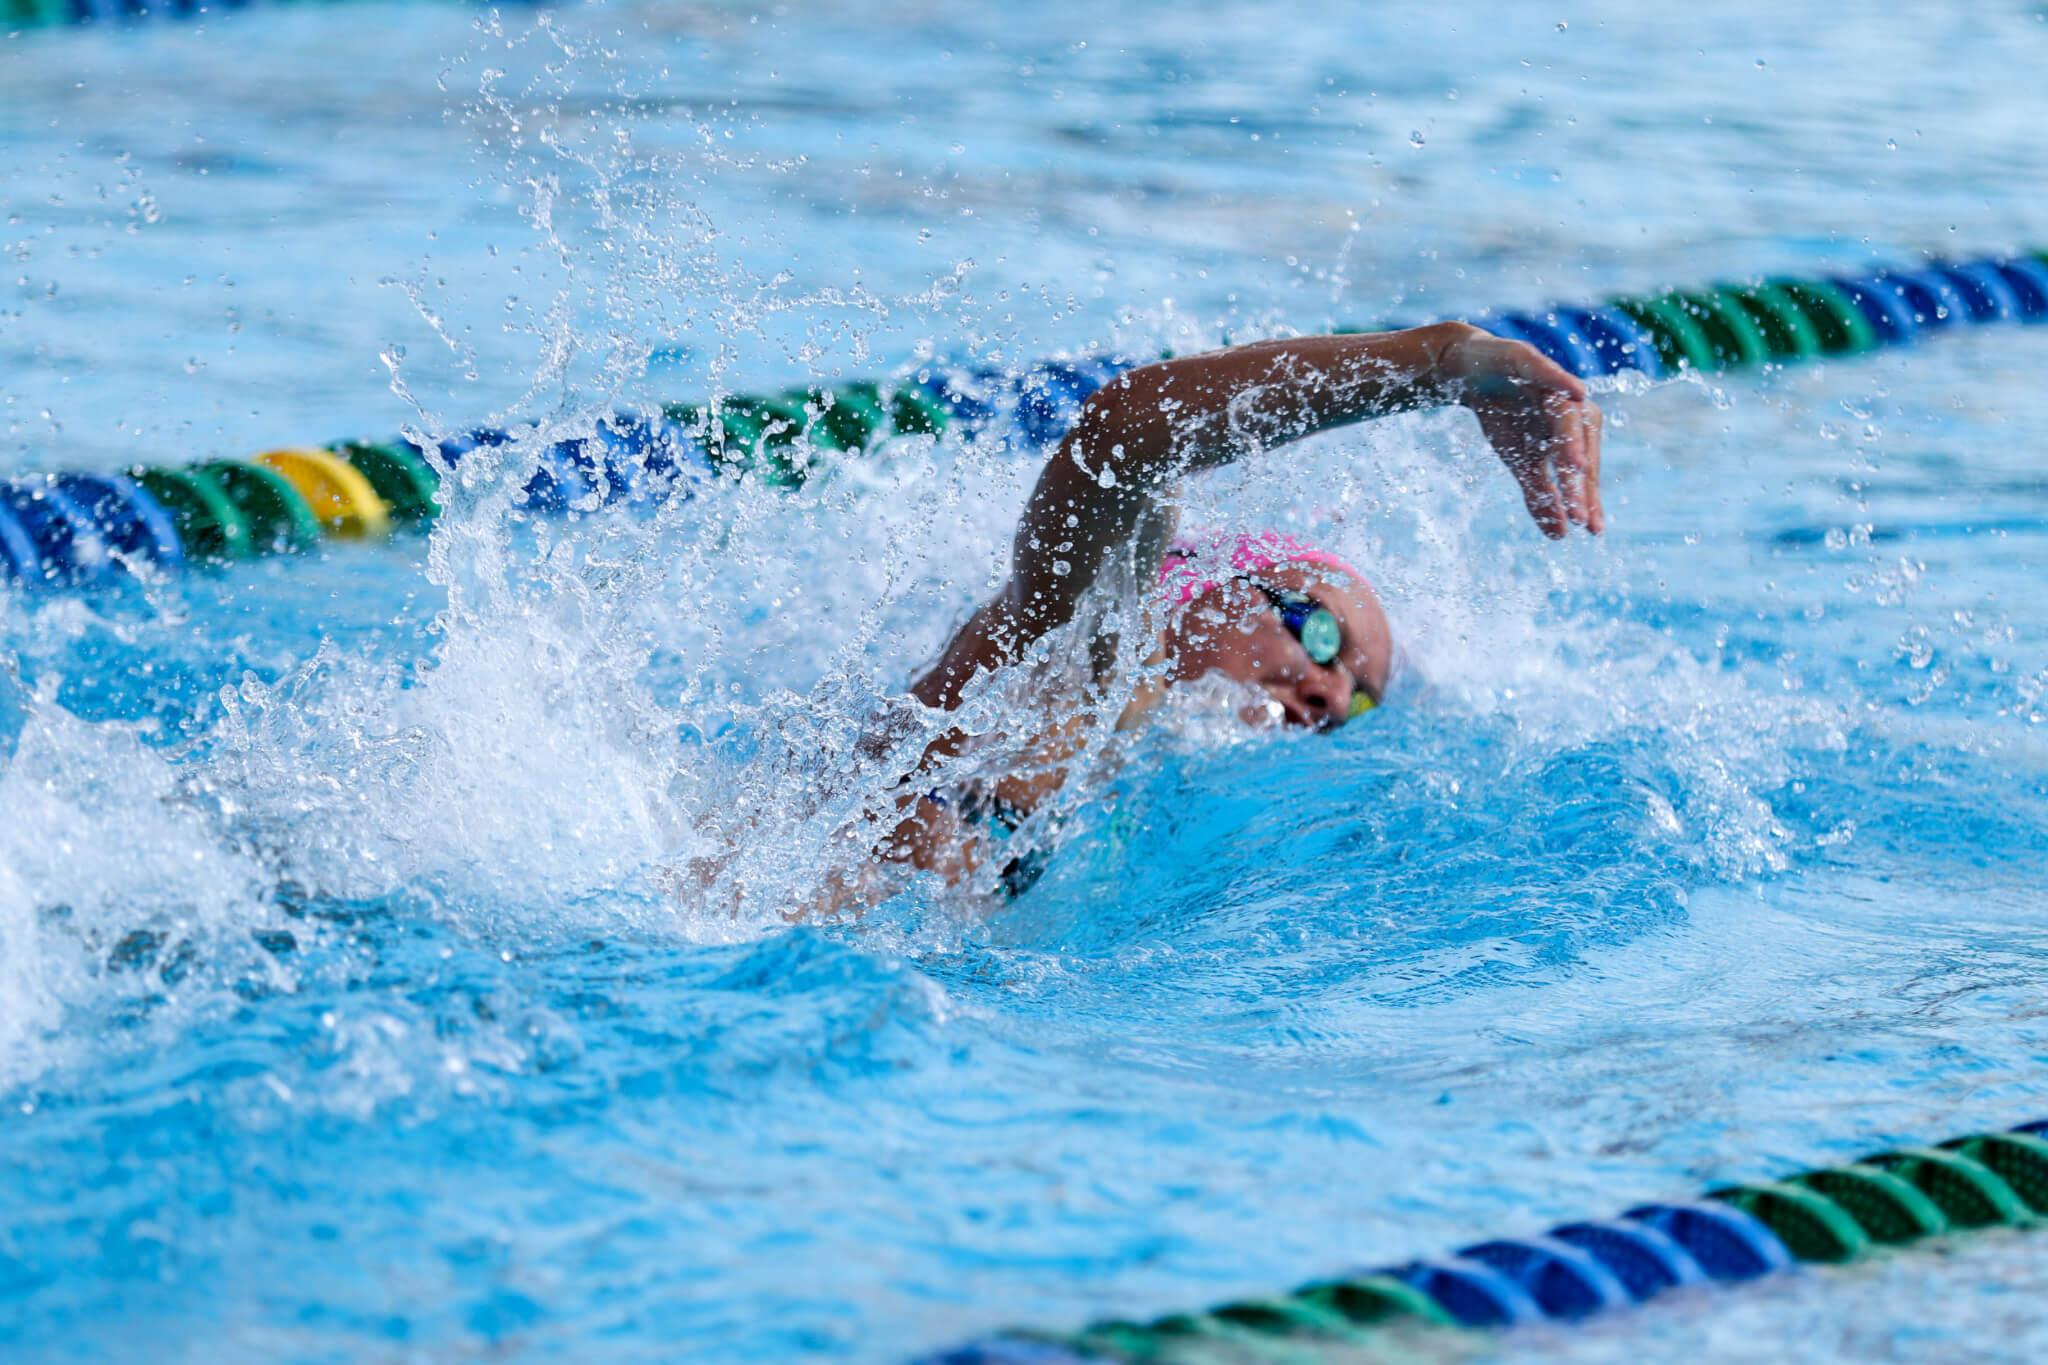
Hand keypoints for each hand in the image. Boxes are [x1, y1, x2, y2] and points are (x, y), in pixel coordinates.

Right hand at [1435, 324, 1604, 537]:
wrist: (1470, 371)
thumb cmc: (1504, 415)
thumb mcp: (1520, 461)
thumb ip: (1540, 494)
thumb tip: (1560, 536)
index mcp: (1575, 435)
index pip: (1583, 472)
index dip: (1587, 499)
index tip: (1591, 531)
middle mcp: (1572, 411)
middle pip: (1578, 449)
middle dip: (1578, 484)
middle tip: (1580, 517)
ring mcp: (1553, 385)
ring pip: (1566, 417)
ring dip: (1571, 441)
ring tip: (1576, 468)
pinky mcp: (1530, 362)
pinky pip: (1547, 373)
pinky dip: (1561, 380)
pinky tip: (1576, 392)